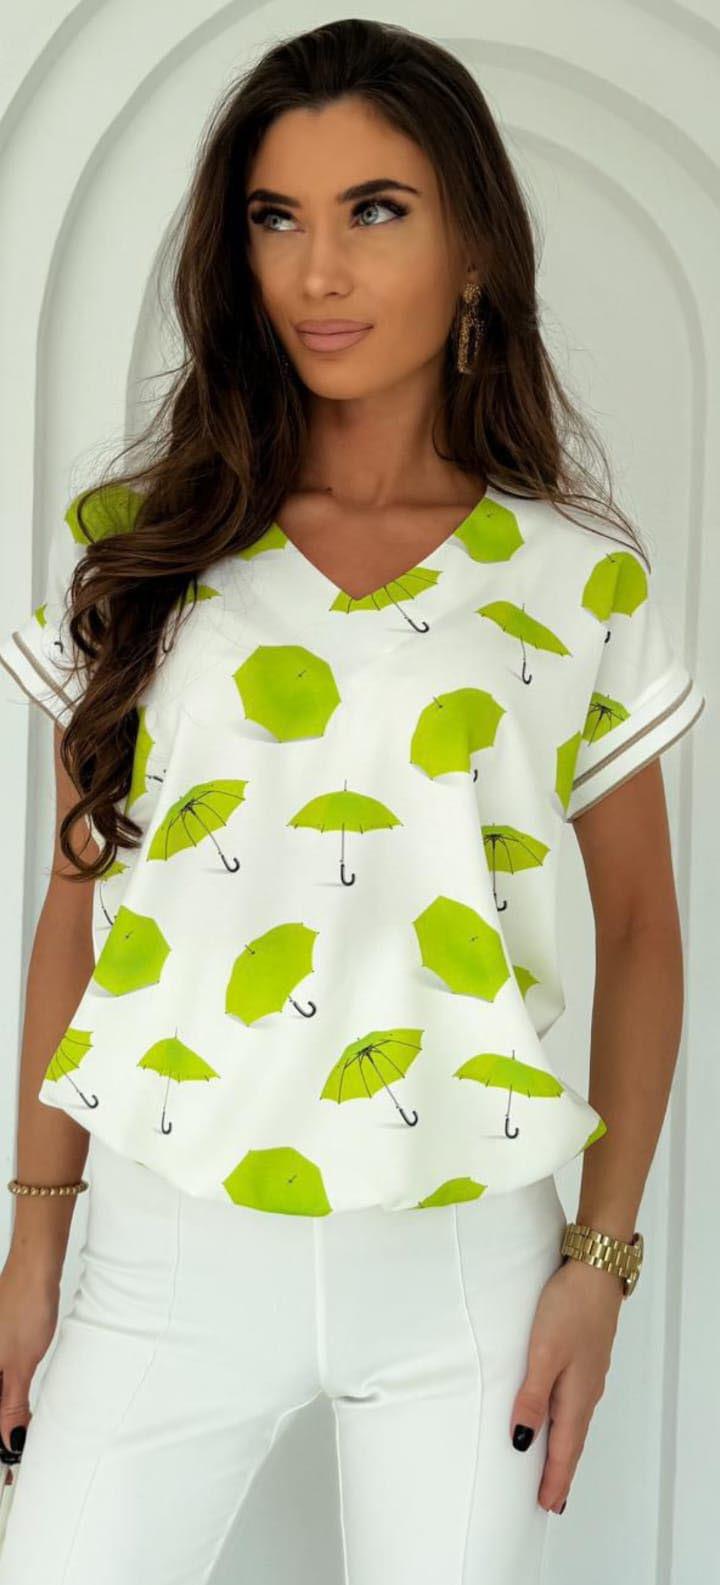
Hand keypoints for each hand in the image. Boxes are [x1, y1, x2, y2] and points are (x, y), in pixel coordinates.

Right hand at [0, 1256, 60, 1462]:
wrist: (35, 1270)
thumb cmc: (25, 1306)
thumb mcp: (20, 1366)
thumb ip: (10, 1407)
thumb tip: (8, 1440)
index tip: (7, 1467)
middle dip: (1, 1433)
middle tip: (14, 1456)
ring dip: (4, 1417)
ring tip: (16, 1437)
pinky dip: (4, 1399)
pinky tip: (14, 1409)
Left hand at [509, 1255, 623, 1513]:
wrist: (595, 1271)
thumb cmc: (568, 1309)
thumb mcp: (543, 1354)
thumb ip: (532, 1397)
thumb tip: (522, 1443)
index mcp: (577, 1396)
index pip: (566, 1450)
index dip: (555, 1479)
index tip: (547, 1506)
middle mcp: (587, 1391)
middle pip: (573, 1440)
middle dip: (561, 1470)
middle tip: (550, 1499)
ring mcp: (588, 1373)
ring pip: (574, 1421)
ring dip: (563, 1447)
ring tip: (551, 1466)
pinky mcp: (585, 1356)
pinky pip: (574, 1401)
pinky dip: (564, 1420)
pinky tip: (556, 1416)